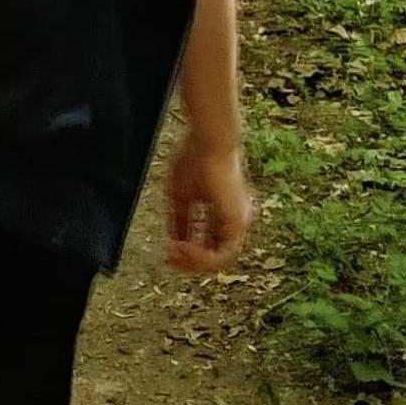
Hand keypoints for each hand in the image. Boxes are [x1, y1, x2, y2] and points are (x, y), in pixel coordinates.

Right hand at [166, 132, 252, 275]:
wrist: (208, 142)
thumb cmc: (194, 159)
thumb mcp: (181, 196)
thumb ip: (181, 220)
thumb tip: (175, 242)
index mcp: (224, 211)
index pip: (209, 242)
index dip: (188, 252)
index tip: (167, 250)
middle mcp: (234, 219)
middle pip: (215, 255)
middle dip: (190, 261)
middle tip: (168, 258)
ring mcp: (238, 222)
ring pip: (221, 260)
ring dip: (195, 262)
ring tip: (173, 254)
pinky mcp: (237, 223)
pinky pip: (223, 254)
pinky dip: (202, 257)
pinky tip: (183, 248)